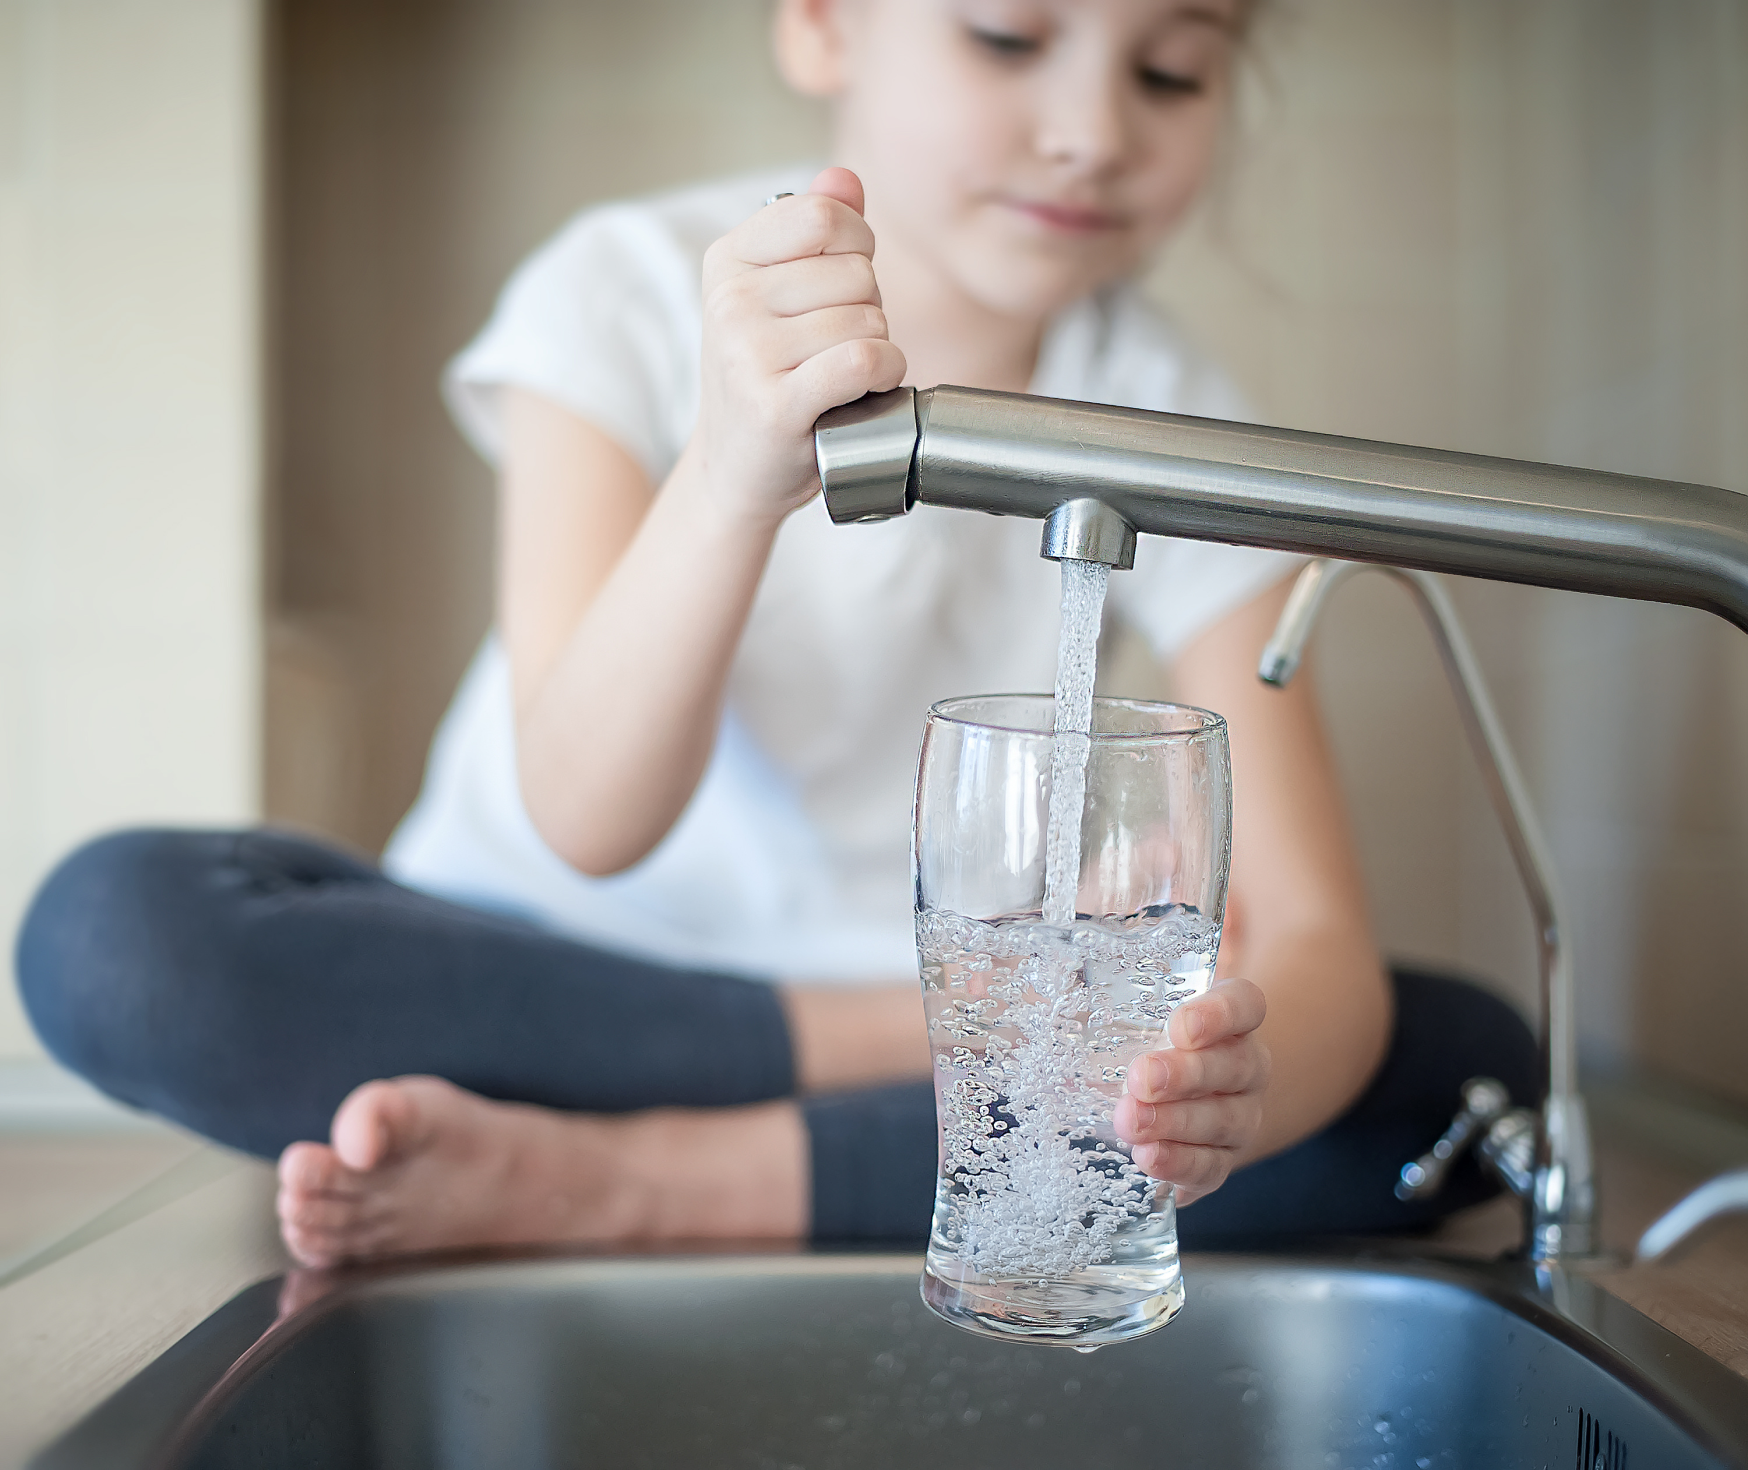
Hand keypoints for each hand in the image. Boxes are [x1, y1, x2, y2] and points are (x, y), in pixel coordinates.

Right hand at [693, 166, 907, 528]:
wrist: (737, 468)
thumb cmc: (769, 377)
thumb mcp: (779, 295)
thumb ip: (813, 231)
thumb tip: (843, 178)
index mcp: (728, 260)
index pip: (825, 215)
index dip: (858, 247)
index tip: (842, 286)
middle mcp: (730, 300)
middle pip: (856, 271)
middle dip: (868, 308)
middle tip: (834, 346)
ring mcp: (748, 352)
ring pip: (867, 318)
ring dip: (877, 348)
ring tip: (841, 375)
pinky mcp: (775, 405)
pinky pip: (865, 360)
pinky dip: (885, 375)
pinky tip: (866, 390)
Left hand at [1113, 976, 1269, 1205]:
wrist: (1180, 1105)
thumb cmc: (1143, 1045)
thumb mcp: (1126, 1015)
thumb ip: (1096, 996)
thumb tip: (1040, 984)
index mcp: (1229, 1020)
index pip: (1244, 1005)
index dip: (1220, 1013)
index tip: (1180, 1026)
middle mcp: (1245, 1067)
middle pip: (1236, 1065)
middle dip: (1186, 1073)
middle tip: (1140, 1078)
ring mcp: (1240, 1118)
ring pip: (1224, 1120)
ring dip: (1176, 1122)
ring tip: (1130, 1122)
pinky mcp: (1222, 1161)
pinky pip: (1212, 1168)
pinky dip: (1180, 1163)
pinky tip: (1148, 1157)